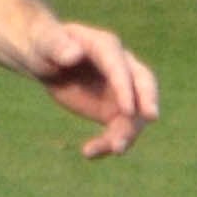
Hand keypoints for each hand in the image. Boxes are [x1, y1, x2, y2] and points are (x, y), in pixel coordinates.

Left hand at [23, 15, 156, 159]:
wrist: (45, 60)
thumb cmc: (45, 45)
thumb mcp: (45, 43)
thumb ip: (57, 46)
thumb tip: (74, 55)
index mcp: (105, 46)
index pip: (120, 67)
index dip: (125, 88)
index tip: (128, 110)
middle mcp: (121, 67)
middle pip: (143, 82)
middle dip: (148, 100)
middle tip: (151, 118)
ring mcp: (121, 89)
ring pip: (134, 112)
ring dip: (128, 132)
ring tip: (114, 149)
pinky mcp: (114, 109)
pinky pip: (119, 129)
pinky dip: (108, 143)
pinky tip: (89, 152)